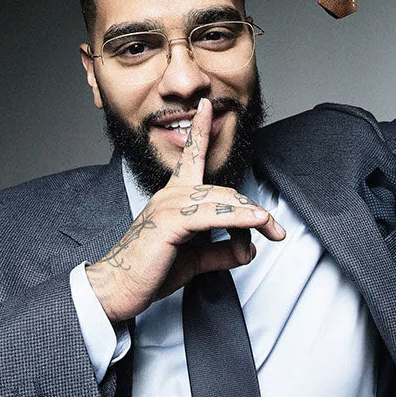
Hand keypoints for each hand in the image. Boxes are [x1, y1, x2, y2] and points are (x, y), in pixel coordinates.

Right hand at [86, 98, 285, 323]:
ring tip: (273, 232)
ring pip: (224, 202)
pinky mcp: (172, 222)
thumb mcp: (194, 259)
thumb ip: (221, 251)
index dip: (198, 131)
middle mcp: (171, 194)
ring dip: (253, 218)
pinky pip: (215, 216)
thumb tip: (248, 249)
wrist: (119, 289)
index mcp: (174, 196)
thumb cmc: (151, 271)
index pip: (190, 157)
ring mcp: (170, 205)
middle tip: (276, 233)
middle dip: (255, 211)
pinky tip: (258, 222)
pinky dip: (240, 219)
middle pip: (226, 192)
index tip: (204, 107)